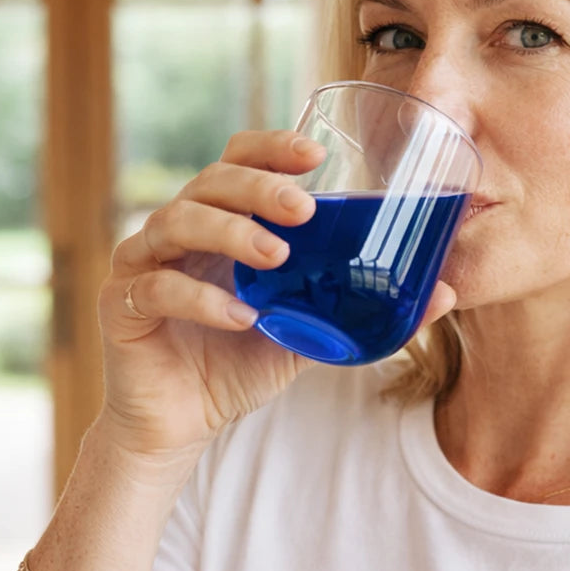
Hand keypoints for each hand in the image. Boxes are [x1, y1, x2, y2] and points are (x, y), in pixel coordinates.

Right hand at [91, 129, 456, 480]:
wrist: (183, 423)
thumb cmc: (241, 364)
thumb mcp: (309, 331)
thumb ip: (360, 308)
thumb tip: (446, 292)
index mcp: (222, 223)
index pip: (237, 160)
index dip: (270, 148)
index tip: (316, 154)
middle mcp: (180, 230)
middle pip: (210, 182)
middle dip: (258, 187)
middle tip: (303, 208)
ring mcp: (145, 261)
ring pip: (177, 221)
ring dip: (230, 232)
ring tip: (276, 256)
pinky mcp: (123, 304)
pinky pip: (157, 287)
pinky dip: (201, 298)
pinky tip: (240, 317)